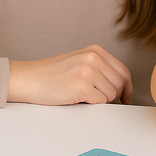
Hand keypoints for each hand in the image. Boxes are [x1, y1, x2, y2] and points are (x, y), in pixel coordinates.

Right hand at [8, 45, 132, 105]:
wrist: (28, 79)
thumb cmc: (53, 75)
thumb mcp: (80, 62)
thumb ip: (100, 68)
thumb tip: (122, 86)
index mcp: (95, 51)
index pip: (123, 71)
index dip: (127, 87)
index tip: (125, 97)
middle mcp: (93, 57)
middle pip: (120, 83)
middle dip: (114, 96)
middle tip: (100, 100)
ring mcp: (87, 70)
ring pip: (112, 94)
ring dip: (101, 101)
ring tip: (85, 97)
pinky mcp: (81, 85)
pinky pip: (101, 101)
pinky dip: (93, 104)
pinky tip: (80, 99)